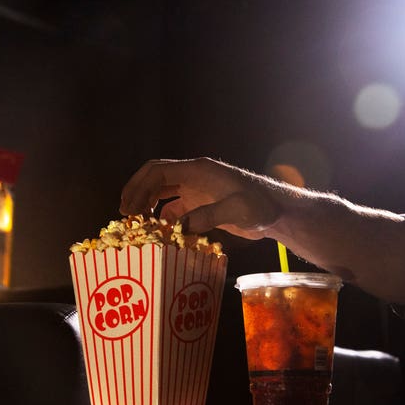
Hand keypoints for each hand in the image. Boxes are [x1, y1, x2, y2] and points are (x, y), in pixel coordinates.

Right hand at [120, 158, 280, 239]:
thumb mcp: (239, 210)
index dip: (139, 187)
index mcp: (199, 171)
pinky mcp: (203, 204)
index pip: (158, 171)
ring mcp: (197, 190)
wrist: (279, 212)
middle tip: (124, 216)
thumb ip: (209, 215)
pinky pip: (175, 208)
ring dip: (147, 206)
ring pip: (162, 193)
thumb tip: (180, 226)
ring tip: (136, 225)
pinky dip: (163, 219)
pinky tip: (159, 234)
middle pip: (155, 179)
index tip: (127, 207)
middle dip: (137, 194)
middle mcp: (194, 177)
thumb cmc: (262, 207)